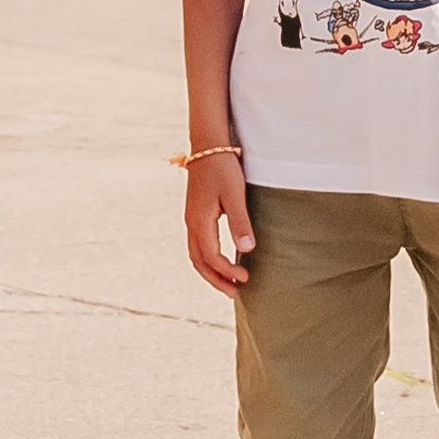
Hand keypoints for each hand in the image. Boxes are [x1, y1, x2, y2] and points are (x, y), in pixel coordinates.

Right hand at [185, 152, 255, 297]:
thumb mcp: (234, 194)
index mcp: (199, 221)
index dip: (228, 271)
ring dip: (211, 271)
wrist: (207, 145)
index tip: (246, 278)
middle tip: (234, 293)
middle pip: (199, 262)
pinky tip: (222, 259)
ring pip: (196, 254)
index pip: (212, 257)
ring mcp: (191, 219)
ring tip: (227, 283)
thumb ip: (239, 223)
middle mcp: (191, 223)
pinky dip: (208, 258)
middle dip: (215, 280)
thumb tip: (246, 250)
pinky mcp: (196, 214)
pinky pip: (198, 244)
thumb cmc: (222, 168)